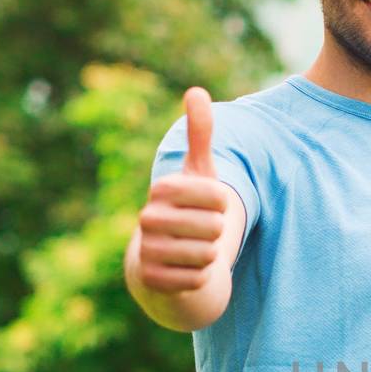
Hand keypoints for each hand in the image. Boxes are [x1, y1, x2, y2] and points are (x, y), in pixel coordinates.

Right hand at [136, 87, 226, 294]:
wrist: (163, 258)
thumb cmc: (189, 211)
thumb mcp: (198, 174)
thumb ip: (200, 136)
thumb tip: (196, 90)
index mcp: (162, 189)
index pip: (219, 196)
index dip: (223, 204)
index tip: (209, 205)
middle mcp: (148, 218)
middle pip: (215, 227)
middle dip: (217, 232)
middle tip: (201, 231)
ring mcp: (147, 250)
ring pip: (208, 255)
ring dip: (209, 255)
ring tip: (194, 249)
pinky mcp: (151, 280)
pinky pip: (197, 279)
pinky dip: (199, 277)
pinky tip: (186, 270)